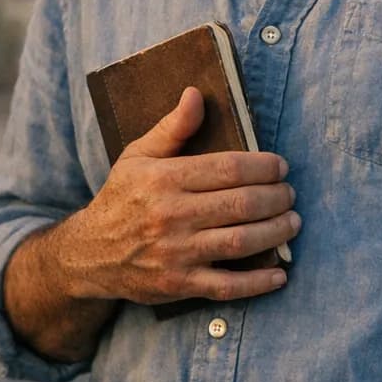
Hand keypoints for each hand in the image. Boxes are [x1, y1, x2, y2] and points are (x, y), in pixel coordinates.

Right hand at [52, 86, 298, 303]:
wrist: (88, 254)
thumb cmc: (121, 198)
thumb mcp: (138, 155)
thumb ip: (173, 127)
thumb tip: (197, 94)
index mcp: (164, 179)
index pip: (227, 168)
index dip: (262, 166)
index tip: (281, 166)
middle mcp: (171, 215)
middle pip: (240, 203)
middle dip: (276, 197)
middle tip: (290, 193)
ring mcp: (176, 253)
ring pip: (240, 241)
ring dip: (275, 231)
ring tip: (292, 221)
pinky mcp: (178, 284)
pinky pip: (226, 286)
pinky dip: (257, 283)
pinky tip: (280, 274)